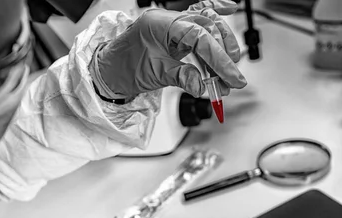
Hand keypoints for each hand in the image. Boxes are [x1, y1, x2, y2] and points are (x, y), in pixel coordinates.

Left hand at [91, 0, 246, 98]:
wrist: (109, 71)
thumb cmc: (123, 68)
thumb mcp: (155, 75)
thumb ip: (182, 77)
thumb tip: (202, 85)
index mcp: (160, 24)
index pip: (200, 37)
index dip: (220, 59)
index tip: (232, 77)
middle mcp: (168, 19)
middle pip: (208, 29)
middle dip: (224, 56)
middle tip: (232, 79)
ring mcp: (172, 23)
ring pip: (206, 27)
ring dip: (221, 49)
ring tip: (227, 74)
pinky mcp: (175, 32)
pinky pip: (197, 17)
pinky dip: (214, 13)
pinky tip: (228, 9)